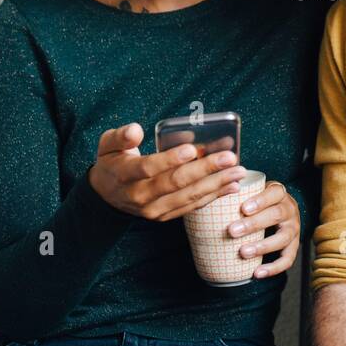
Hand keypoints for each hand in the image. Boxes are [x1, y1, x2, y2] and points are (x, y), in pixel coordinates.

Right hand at [87, 123, 247, 220]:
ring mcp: (153, 210)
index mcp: (125, 175)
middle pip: (175, 183)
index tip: (191, 149)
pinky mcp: (165, 216)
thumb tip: (135, 129)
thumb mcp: (107, 145)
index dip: (169, 159)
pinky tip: (232, 186)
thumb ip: (120, 136)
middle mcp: (140, 196)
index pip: (148, 168)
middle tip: (229, 158)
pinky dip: (213, 197)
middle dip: (205, 170)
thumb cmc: (113, 162)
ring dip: (216, 184)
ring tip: (238, 172)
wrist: (107, 195)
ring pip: (187, 197)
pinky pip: (191, 207)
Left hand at [227, 180, 298, 278]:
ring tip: (243, 252)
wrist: (281, 211)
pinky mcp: (294, 246)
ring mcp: (294, 228)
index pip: (274, 193)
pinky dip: (273, 268)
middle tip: (232, 231)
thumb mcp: (254, 192)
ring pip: (283, 238)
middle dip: (254, 224)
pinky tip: (257, 273)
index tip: (243, 208)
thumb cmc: (260, 202)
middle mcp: (290, 210)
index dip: (261, 200)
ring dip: (263, 246)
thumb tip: (210, 196)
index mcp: (280, 194)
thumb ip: (238, 193)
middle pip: (277, 215)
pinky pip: (288, 259)